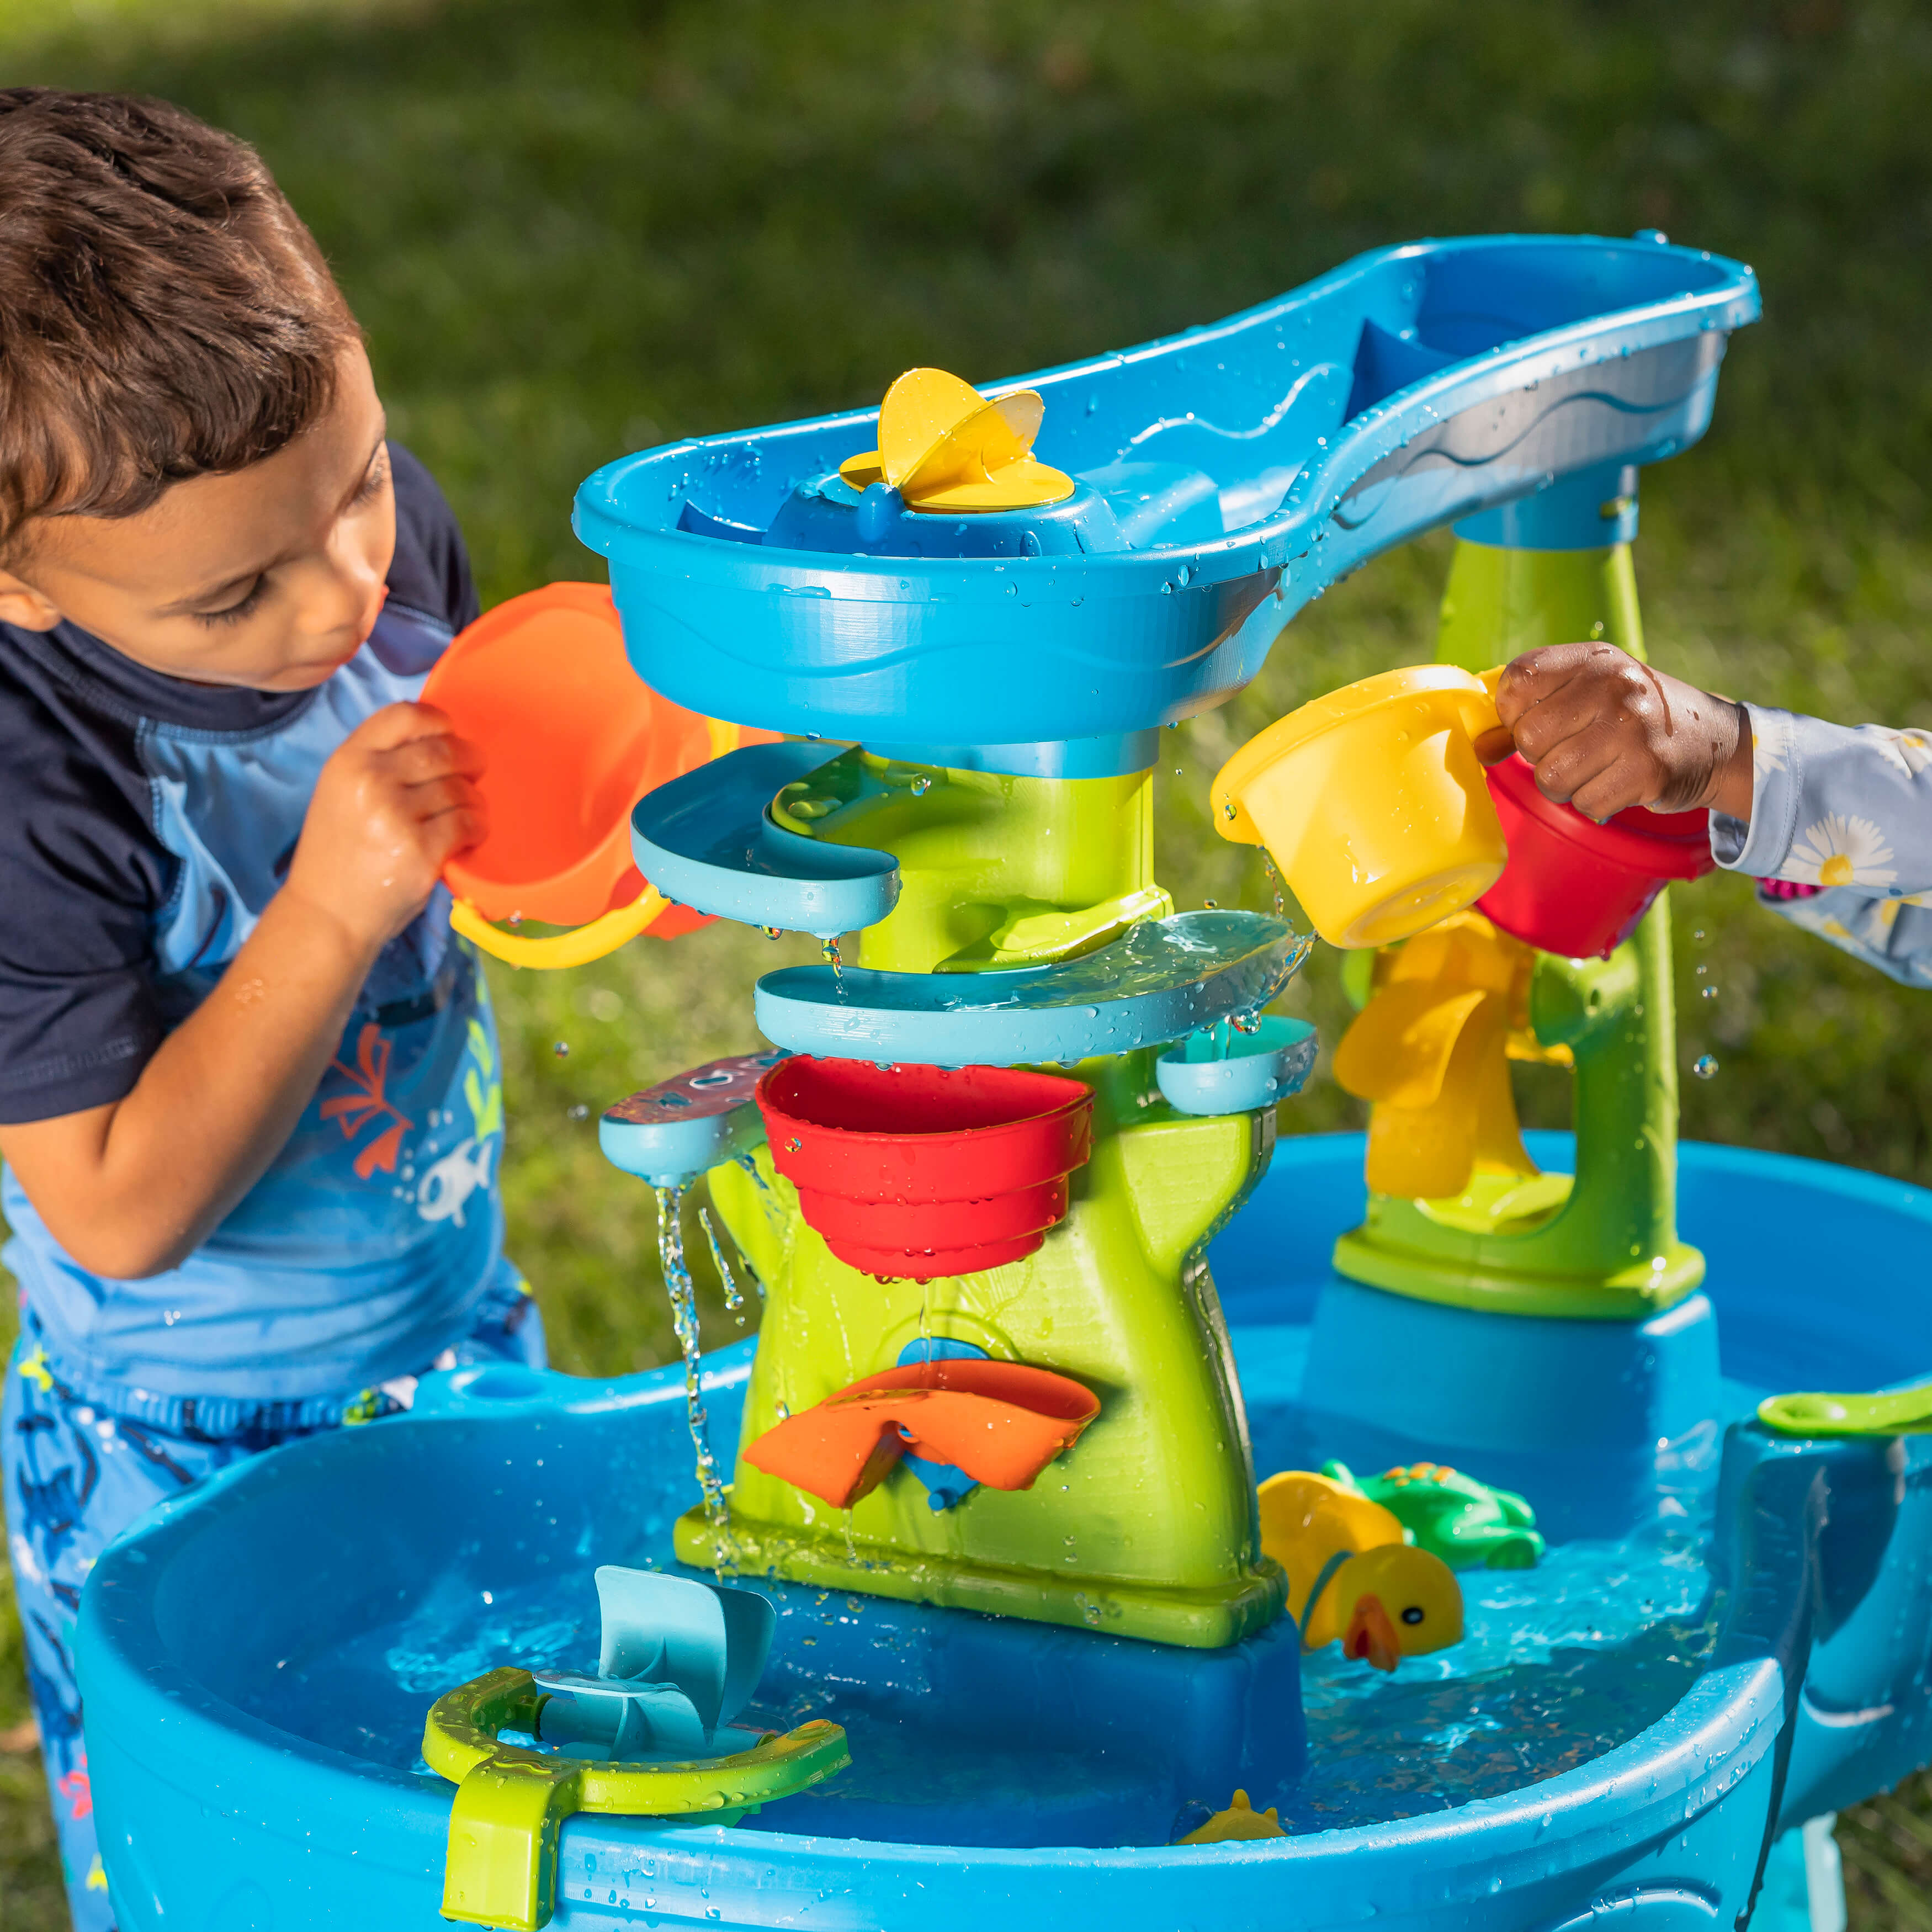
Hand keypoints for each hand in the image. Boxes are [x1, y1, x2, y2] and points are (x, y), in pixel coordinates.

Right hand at [284, 702, 486, 954]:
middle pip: (443, 750)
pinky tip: (468, 836)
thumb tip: (440, 739)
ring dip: (474, 800)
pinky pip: (469, 823)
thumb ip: (380, 762)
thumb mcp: (342, 792)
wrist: (328, 914)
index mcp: (349, 760)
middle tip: (474, 774)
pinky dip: (477, 828)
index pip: (405, 715)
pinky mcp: (421, 850)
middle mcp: (370, 781)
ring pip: (460, 789)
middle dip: (469, 761)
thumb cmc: (340, 854)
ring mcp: (395, 816)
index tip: (451, 734)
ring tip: (466, 812)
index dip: (438, 721)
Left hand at [1481, 642, 1752, 820]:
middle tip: (1573, 752)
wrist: (1712, 740)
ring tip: (1594, 770)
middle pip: (1529, 739)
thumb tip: (1479, 746)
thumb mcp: (1585, 696)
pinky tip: (1617, 783)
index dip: (1513, 713)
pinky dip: (1594, 803)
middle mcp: (1613, 686)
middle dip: (1541, 758)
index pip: (1517, 682)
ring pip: (1552, 778)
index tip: (1536, 722)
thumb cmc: (1632, 717)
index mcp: (1592, 660)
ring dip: (1566, 786)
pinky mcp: (1648, 770)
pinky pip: (1586, 803)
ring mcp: (1633, 728)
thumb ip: (1528, 714)